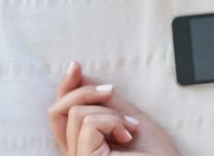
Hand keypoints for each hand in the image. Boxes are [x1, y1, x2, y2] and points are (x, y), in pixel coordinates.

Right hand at [48, 61, 179, 155]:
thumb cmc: (155, 153)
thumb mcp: (126, 118)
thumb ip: (104, 102)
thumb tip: (81, 77)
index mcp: (81, 145)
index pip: (58, 115)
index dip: (64, 88)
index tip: (76, 66)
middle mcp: (74, 154)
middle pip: (58, 111)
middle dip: (85, 92)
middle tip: (111, 91)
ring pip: (77, 114)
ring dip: (110, 113)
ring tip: (130, 128)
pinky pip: (89, 124)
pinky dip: (113, 121)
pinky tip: (127, 136)